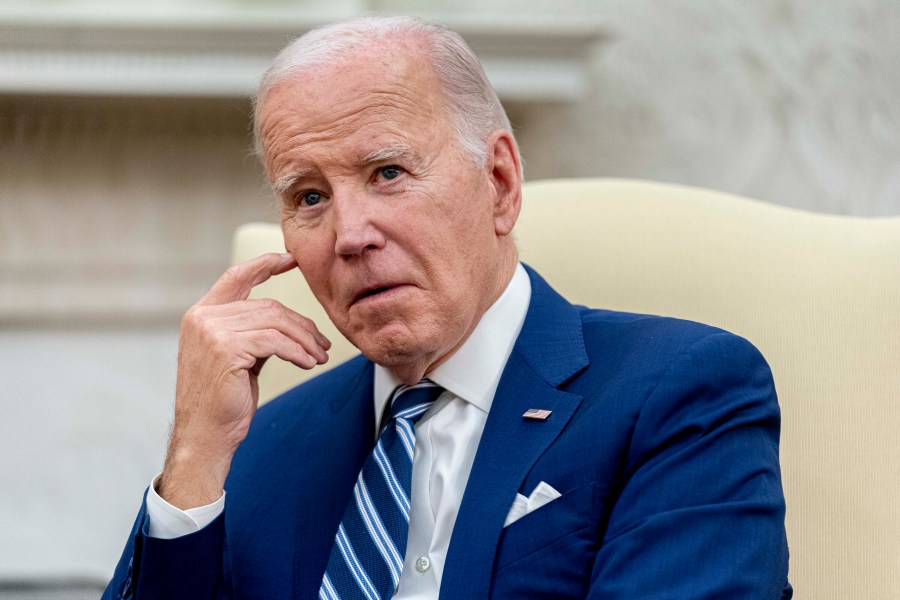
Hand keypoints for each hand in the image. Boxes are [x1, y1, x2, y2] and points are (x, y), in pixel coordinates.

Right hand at [158, 252, 330, 508]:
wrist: (204, 435)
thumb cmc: (223, 400)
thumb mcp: (236, 356)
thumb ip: (251, 331)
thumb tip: (288, 321)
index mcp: (201, 313)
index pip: (237, 277)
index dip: (265, 264)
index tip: (292, 259)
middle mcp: (202, 317)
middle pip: (267, 306)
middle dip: (301, 324)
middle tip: (323, 344)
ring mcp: (212, 331)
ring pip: (275, 322)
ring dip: (304, 340)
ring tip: (319, 357)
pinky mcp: (227, 348)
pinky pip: (275, 342)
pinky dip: (298, 352)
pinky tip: (309, 364)